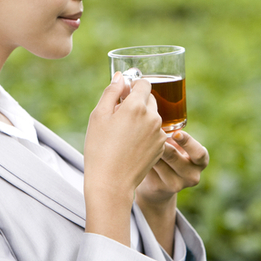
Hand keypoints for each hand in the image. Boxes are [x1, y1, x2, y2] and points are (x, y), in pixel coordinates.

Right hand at [83, 72, 167, 245]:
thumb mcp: (99, 116)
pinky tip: (131, 144)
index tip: (123, 94)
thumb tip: (121, 77)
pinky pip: (155, 131)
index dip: (133, 86)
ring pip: (153, 115)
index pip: (144, 83)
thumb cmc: (100, 149)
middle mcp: (153, 116)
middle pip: (149, 98)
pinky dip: (146, 132)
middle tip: (119, 116)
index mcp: (136, 106)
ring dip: (142, 117)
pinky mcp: (162, 146)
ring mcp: (160, 132)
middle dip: (137, 102)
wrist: (111, 183)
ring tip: (123, 133)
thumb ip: (112, 92)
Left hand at [136, 130, 208, 208]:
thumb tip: (161, 110)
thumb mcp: (179, 147)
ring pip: (158, 162)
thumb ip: (176, 134)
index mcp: (201, 161)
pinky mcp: (158, 187)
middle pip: (174, 156)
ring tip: (139, 137)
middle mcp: (192, 175)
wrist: (159, 185)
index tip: (175, 133)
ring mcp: (175, 184)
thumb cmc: (170, 156)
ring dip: (148, 148)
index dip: (187, 142)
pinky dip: (141, 157)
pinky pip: (148, 167)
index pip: (199, 153)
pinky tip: (135, 150)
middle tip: (149, 131)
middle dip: (160, 142)